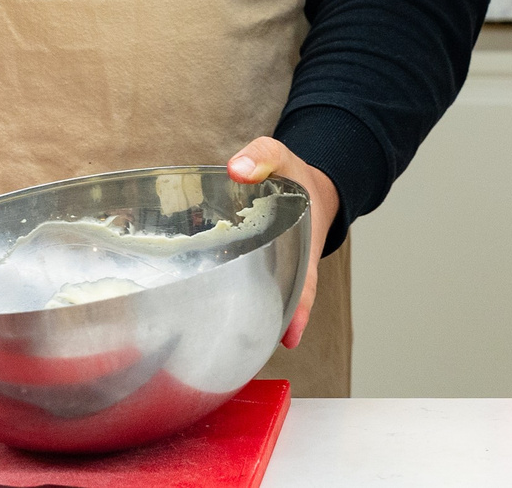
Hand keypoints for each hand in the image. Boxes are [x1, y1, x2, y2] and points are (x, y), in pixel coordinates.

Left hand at [229, 139, 338, 349]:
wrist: (303, 180)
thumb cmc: (293, 173)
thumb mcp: (282, 157)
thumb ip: (262, 157)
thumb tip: (236, 168)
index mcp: (304, 243)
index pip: (306, 282)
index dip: (300, 310)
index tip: (292, 337)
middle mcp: (292, 264)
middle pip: (288, 301)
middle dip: (277, 326)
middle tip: (255, 353)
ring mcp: (275, 268)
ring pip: (268, 300)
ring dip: (255, 321)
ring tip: (232, 350)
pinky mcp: (254, 268)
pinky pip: (245, 286)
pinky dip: (230, 300)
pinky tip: (205, 317)